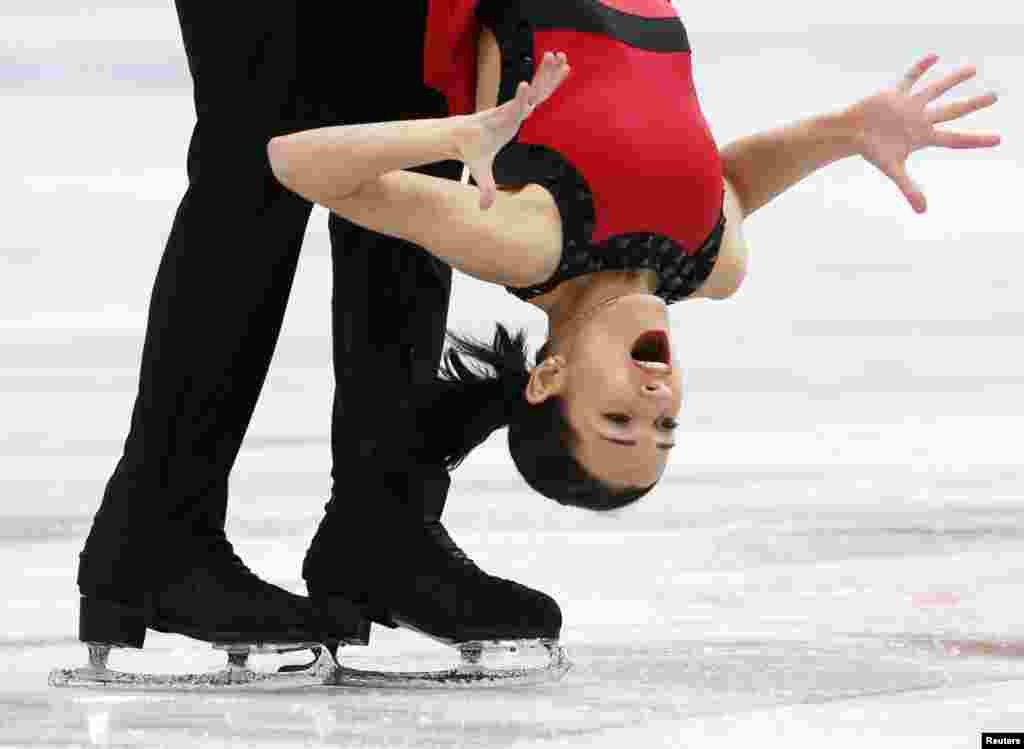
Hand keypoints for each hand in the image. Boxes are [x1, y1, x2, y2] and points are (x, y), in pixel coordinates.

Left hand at [454, 51, 570, 209]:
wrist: (461, 135)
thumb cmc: (472, 152)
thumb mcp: (479, 170)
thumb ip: (485, 188)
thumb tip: (484, 209)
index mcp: (502, 123)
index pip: (513, 110)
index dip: (519, 99)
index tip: (523, 85)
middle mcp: (510, 110)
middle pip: (529, 92)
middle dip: (540, 76)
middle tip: (552, 58)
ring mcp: (515, 105)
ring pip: (536, 86)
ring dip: (548, 72)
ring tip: (561, 54)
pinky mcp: (519, 104)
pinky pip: (538, 89)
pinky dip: (550, 78)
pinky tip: (563, 66)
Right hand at [844, 54, 1001, 213]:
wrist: (848, 134)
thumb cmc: (870, 151)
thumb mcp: (893, 169)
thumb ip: (909, 189)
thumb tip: (924, 212)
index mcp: (923, 137)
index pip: (956, 139)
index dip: (977, 140)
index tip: (999, 139)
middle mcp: (919, 120)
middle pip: (953, 111)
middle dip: (974, 104)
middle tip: (994, 97)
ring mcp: (908, 106)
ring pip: (936, 90)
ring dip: (954, 79)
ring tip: (973, 69)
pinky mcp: (894, 94)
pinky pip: (910, 78)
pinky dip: (921, 66)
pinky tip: (935, 55)